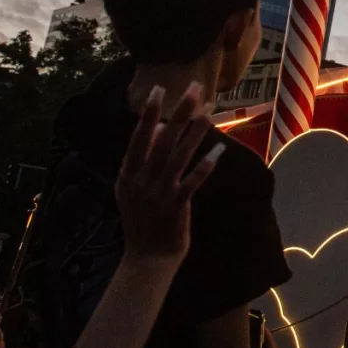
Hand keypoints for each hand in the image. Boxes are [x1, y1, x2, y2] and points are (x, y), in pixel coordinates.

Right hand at [116, 83, 222, 265]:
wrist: (147, 258)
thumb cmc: (141, 220)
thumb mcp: (130, 189)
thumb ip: (138, 160)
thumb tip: (151, 130)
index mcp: (128, 174)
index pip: (138, 137)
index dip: (149, 113)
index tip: (158, 89)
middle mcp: (142, 180)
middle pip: (162, 140)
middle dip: (179, 112)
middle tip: (194, 89)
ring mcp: (159, 192)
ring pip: (179, 156)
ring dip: (195, 132)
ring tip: (210, 112)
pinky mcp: (177, 205)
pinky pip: (193, 181)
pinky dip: (206, 165)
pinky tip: (219, 149)